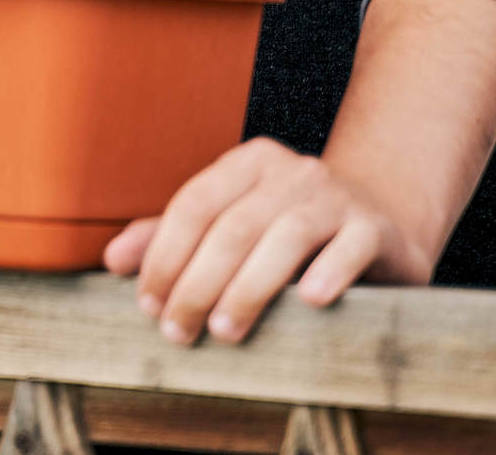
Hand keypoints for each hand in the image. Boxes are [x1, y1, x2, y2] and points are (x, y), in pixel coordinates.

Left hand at [102, 136, 433, 344]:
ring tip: (226, 331)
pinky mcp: (374, 227)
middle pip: (232, 226)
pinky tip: (310, 301)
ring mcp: (335, 195)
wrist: (382, 221)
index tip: (147, 306)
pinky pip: (350, 246)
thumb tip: (113, 260)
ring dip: (249, 287)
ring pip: (284, 236)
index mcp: (247, 164)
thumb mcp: (233, 223)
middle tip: (179, 331)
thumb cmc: (291, 231)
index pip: (193, 205)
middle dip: (198, 283)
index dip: (164, 255)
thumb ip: (174, 237)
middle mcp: (290, 171)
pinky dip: (330, 271)